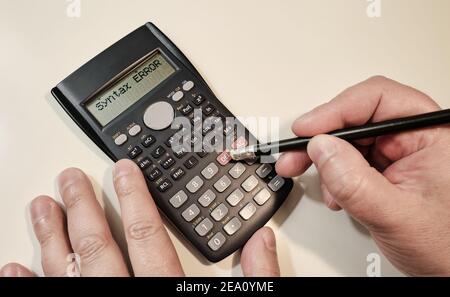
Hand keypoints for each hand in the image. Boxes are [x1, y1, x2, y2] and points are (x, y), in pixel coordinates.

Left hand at [0, 160, 279, 276]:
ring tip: (41, 208)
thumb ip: (255, 279)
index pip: (146, 236)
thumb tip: (261, 242)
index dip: (133, 199)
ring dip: (51, 238)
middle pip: (99, 248)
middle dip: (82, 209)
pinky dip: (30, 285)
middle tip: (69, 181)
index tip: (122, 173)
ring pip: (68, 272)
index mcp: (166, 293)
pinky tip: (15, 268)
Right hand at [276, 76, 449, 275]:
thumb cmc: (445, 245)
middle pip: (357, 117)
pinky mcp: (385, 166)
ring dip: (325, 158)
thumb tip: (321, 148)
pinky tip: (334, 191)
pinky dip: (333, 173)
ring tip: (315, 179)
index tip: (307, 129)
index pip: (378, 100)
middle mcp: (415, 137)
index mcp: (432, 134)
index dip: (336, 110)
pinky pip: (349, 158)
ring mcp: (399, 151)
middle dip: (321, 137)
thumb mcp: (396, 216)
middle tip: (295, 154)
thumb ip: (356, 183)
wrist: (448, 269)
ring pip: (348, 138)